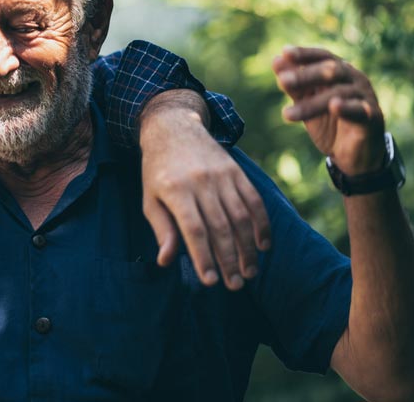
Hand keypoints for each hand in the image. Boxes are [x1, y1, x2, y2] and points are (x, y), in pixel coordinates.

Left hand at [139, 92, 270, 290]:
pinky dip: (262, 225)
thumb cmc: (158, 171)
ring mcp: (222, 175)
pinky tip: (263, 246)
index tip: (211, 281)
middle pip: (220, 227)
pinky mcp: (236, 172)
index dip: (204, 257)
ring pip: (241, 217)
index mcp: (175, 190)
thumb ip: (162, 229)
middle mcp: (201, 182)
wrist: (174, 129)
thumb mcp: (150, 198)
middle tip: (234, 285)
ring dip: (248, 248)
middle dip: (229, 260)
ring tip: (249, 273)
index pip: (194, 229)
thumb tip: (166, 261)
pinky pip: (254, 200)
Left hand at [273, 46, 385, 174]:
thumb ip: (294, 86)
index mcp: (340, 71)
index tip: (284, 52)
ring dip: (311, 103)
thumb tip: (276, 61)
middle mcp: (355, 79)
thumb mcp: (307, 103)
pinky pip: (360, 110)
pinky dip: (346, 107)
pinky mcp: (373, 117)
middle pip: (332, 70)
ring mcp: (366, 96)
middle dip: (305, 75)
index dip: (305, 54)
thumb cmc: (330, 123)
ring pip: (339, 93)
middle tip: (282, 81)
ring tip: (287, 114)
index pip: (323, 56)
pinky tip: (333, 106)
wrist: (354, 155)